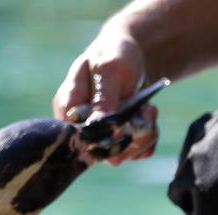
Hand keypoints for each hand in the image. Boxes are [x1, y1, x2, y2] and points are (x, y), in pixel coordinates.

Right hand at [52, 30, 159, 164]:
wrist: (131, 55)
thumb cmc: (113, 54)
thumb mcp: (108, 69)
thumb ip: (102, 98)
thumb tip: (97, 126)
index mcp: (68, 108)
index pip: (74, 138)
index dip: (99, 138)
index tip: (122, 122)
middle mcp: (81, 127)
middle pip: (100, 153)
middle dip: (128, 136)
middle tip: (146, 110)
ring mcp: (100, 136)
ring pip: (121, 156)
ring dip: (142, 135)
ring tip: (149, 109)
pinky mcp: (119, 140)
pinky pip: (136, 152)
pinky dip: (148, 137)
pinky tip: (149, 117)